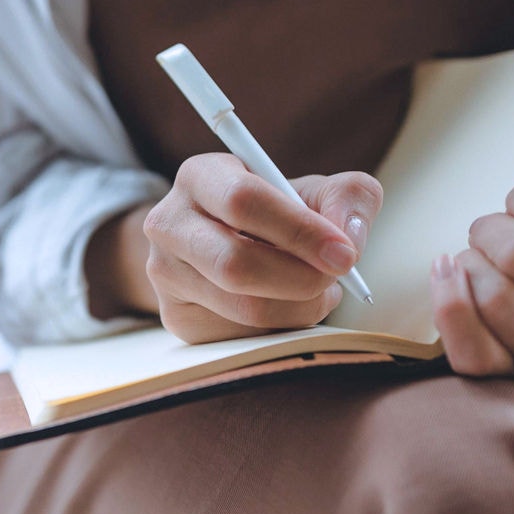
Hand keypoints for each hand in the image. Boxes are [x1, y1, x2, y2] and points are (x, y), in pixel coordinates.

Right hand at [138, 153, 382, 342]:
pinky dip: (282, 328)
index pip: (244, 202)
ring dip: (299, 307)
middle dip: (301, 278)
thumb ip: (348, 198)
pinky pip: (241, 337)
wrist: (231, 242)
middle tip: (337, 279)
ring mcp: (166, 274)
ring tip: (317, 289)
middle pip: (236, 264)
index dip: (299, 231)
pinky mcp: (176, 317)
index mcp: (201, 176)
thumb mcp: (315, 192)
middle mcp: (169, 222)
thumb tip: (347, 238)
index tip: (345, 254)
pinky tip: (287, 306)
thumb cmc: (279, 214)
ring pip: (244, 309)